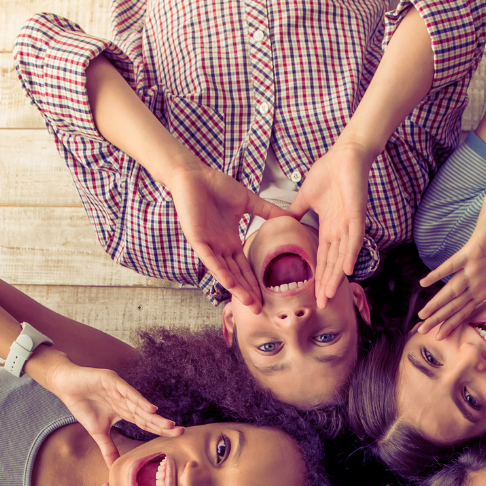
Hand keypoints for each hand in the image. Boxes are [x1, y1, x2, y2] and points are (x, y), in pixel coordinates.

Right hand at [36, 350, 180, 467]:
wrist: (65, 384)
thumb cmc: (82, 405)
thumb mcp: (97, 432)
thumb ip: (108, 449)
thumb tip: (112, 470)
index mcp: (125, 411)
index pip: (145, 423)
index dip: (160, 430)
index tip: (176, 437)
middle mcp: (126, 400)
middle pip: (147, 415)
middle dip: (163, 424)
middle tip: (181, 432)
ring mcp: (120, 389)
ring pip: (140, 404)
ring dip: (154, 415)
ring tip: (169, 424)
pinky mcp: (111, 380)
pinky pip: (126, 391)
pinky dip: (138, 399)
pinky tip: (151, 408)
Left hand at [163, 159, 287, 307]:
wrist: (194, 174)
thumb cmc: (216, 185)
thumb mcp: (248, 201)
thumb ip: (268, 211)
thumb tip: (291, 217)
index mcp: (230, 241)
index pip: (244, 267)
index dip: (254, 282)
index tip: (266, 297)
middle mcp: (220, 247)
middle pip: (236, 276)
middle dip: (247, 293)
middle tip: (259, 310)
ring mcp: (209, 245)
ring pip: (225, 273)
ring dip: (236, 288)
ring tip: (249, 303)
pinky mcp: (197, 240)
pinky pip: (210, 260)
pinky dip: (221, 272)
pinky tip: (230, 285)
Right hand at [288, 140, 371, 307]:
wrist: (344, 155)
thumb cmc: (327, 173)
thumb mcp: (305, 197)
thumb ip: (295, 212)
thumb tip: (279, 221)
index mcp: (329, 229)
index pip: (323, 259)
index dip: (319, 278)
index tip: (314, 296)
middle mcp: (340, 231)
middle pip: (333, 264)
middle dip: (327, 285)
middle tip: (321, 305)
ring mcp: (350, 224)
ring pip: (343, 256)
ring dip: (336, 276)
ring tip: (330, 294)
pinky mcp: (357, 214)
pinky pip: (354, 239)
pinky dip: (350, 254)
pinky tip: (347, 270)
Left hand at [416, 204, 485, 337]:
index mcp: (480, 290)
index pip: (464, 311)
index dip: (452, 324)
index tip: (439, 337)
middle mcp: (471, 283)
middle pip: (453, 305)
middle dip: (438, 319)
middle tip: (421, 332)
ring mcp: (469, 270)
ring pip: (450, 290)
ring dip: (436, 303)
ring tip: (422, 315)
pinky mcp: (468, 254)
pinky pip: (451, 266)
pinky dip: (438, 273)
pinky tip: (423, 283)